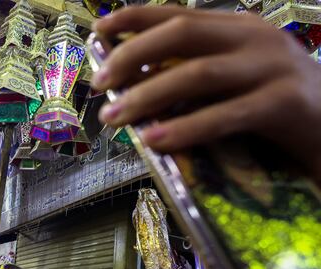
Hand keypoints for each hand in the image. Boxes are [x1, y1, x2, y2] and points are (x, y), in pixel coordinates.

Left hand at [92, 7, 320, 181]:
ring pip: (197, 75)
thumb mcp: (236, 80)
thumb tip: (132, 86)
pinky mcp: (285, 104)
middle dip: (131, 57)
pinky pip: (224, 116)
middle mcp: (256, 38)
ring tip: (114, 117)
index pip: (179, 14)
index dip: (134, 19)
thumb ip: (194, 75)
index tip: (98, 32)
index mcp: (239, 28)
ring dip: (147, 96)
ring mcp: (273, 67)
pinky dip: (184, 128)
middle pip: (180, 36)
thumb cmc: (279, 109)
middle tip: (97, 84)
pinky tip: (153, 140)